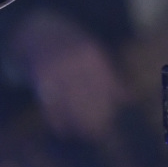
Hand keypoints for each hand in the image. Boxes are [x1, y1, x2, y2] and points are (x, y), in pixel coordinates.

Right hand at [21, 21, 125, 141]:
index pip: (106, 87)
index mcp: (94, 56)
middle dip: (93, 119)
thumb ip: (110, 75)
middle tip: (95, 134)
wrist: (40, 31)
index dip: (109, 108)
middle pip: (89, 97)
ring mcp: (58, 69)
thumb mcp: (93, 54)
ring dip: (75, 122)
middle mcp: (77, 62)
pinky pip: (51, 103)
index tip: (109, 124)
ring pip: (70, 103)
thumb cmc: (73, 47)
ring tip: (79, 135)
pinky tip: (61, 129)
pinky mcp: (41, 77)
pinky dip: (56, 119)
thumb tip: (127, 99)